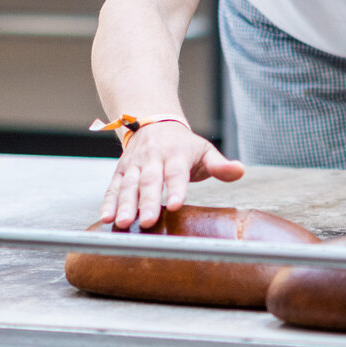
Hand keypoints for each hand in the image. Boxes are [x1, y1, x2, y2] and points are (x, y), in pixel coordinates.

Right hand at [99, 121, 244, 229]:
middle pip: (150, 182)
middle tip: (148, 222)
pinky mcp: (120, 171)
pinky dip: (108, 202)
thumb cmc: (184, 145)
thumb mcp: (205, 150)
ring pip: (128, 185)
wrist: (154, 123)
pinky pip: (113, 187)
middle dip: (148, 202)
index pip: (177, 173)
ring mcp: (134, 165)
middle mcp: (153, 159)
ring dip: (125, 204)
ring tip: (123, 223)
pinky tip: (106, 218)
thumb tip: (240, 170)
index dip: (177, 189)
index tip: (177, 205)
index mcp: (177, 154)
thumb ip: (220, 165)